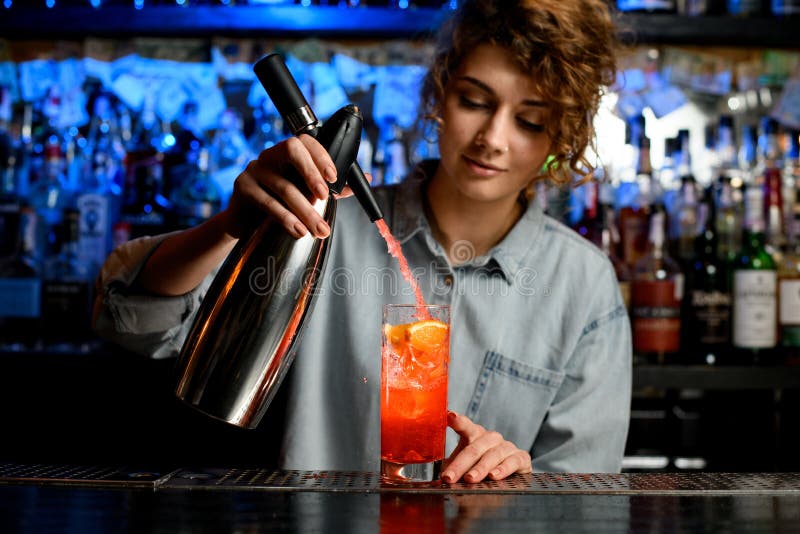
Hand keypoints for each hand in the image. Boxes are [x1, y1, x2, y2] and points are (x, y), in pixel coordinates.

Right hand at [220, 134, 363, 239]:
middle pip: (291, 149)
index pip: (305, 141)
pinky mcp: (242, 188)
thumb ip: (334, 187)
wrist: (247, 225)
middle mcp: (270, 156)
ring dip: (305, 211)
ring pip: (284, 186)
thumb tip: (366, 178)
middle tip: (325, 197)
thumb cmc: (281, 205)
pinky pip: (267, 201)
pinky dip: (286, 218)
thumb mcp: (308, 195)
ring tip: (319, 230)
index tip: (334, 178)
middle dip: (311, 173)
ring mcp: (254, 169)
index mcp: (288, 153)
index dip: (321, 156)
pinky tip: (298, 231)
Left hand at [441, 411, 531, 483]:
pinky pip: (513, 462)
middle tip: (449, 477)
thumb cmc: (479, 468)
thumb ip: (450, 467)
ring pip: (493, 455)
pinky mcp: (521, 458)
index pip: (465, 426)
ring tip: (470, 479)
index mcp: (475, 434)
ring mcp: (507, 446)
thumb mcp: (462, 466)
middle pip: (474, 448)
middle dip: (460, 464)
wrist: (510, 475)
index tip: (450, 416)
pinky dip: (503, 469)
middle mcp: (491, 438)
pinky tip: (494, 476)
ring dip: (480, 468)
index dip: (458, 421)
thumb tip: (434, 478)